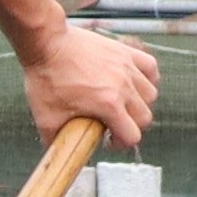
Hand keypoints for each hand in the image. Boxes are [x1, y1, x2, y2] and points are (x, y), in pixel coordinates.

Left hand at [20, 21, 160, 150]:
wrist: (47, 43)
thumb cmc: (46, 78)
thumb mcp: (46, 118)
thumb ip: (56, 140)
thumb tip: (59, 153)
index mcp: (108, 104)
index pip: (132, 136)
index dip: (121, 143)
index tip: (108, 140)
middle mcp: (123, 86)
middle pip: (145, 117)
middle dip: (131, 126)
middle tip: (114, 125)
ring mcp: (127, 67)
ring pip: (151, 94)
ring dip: (139, 105)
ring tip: (122, 105)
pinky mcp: (125, 52)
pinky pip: (150, 67)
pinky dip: (148, 78)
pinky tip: (134, 83)